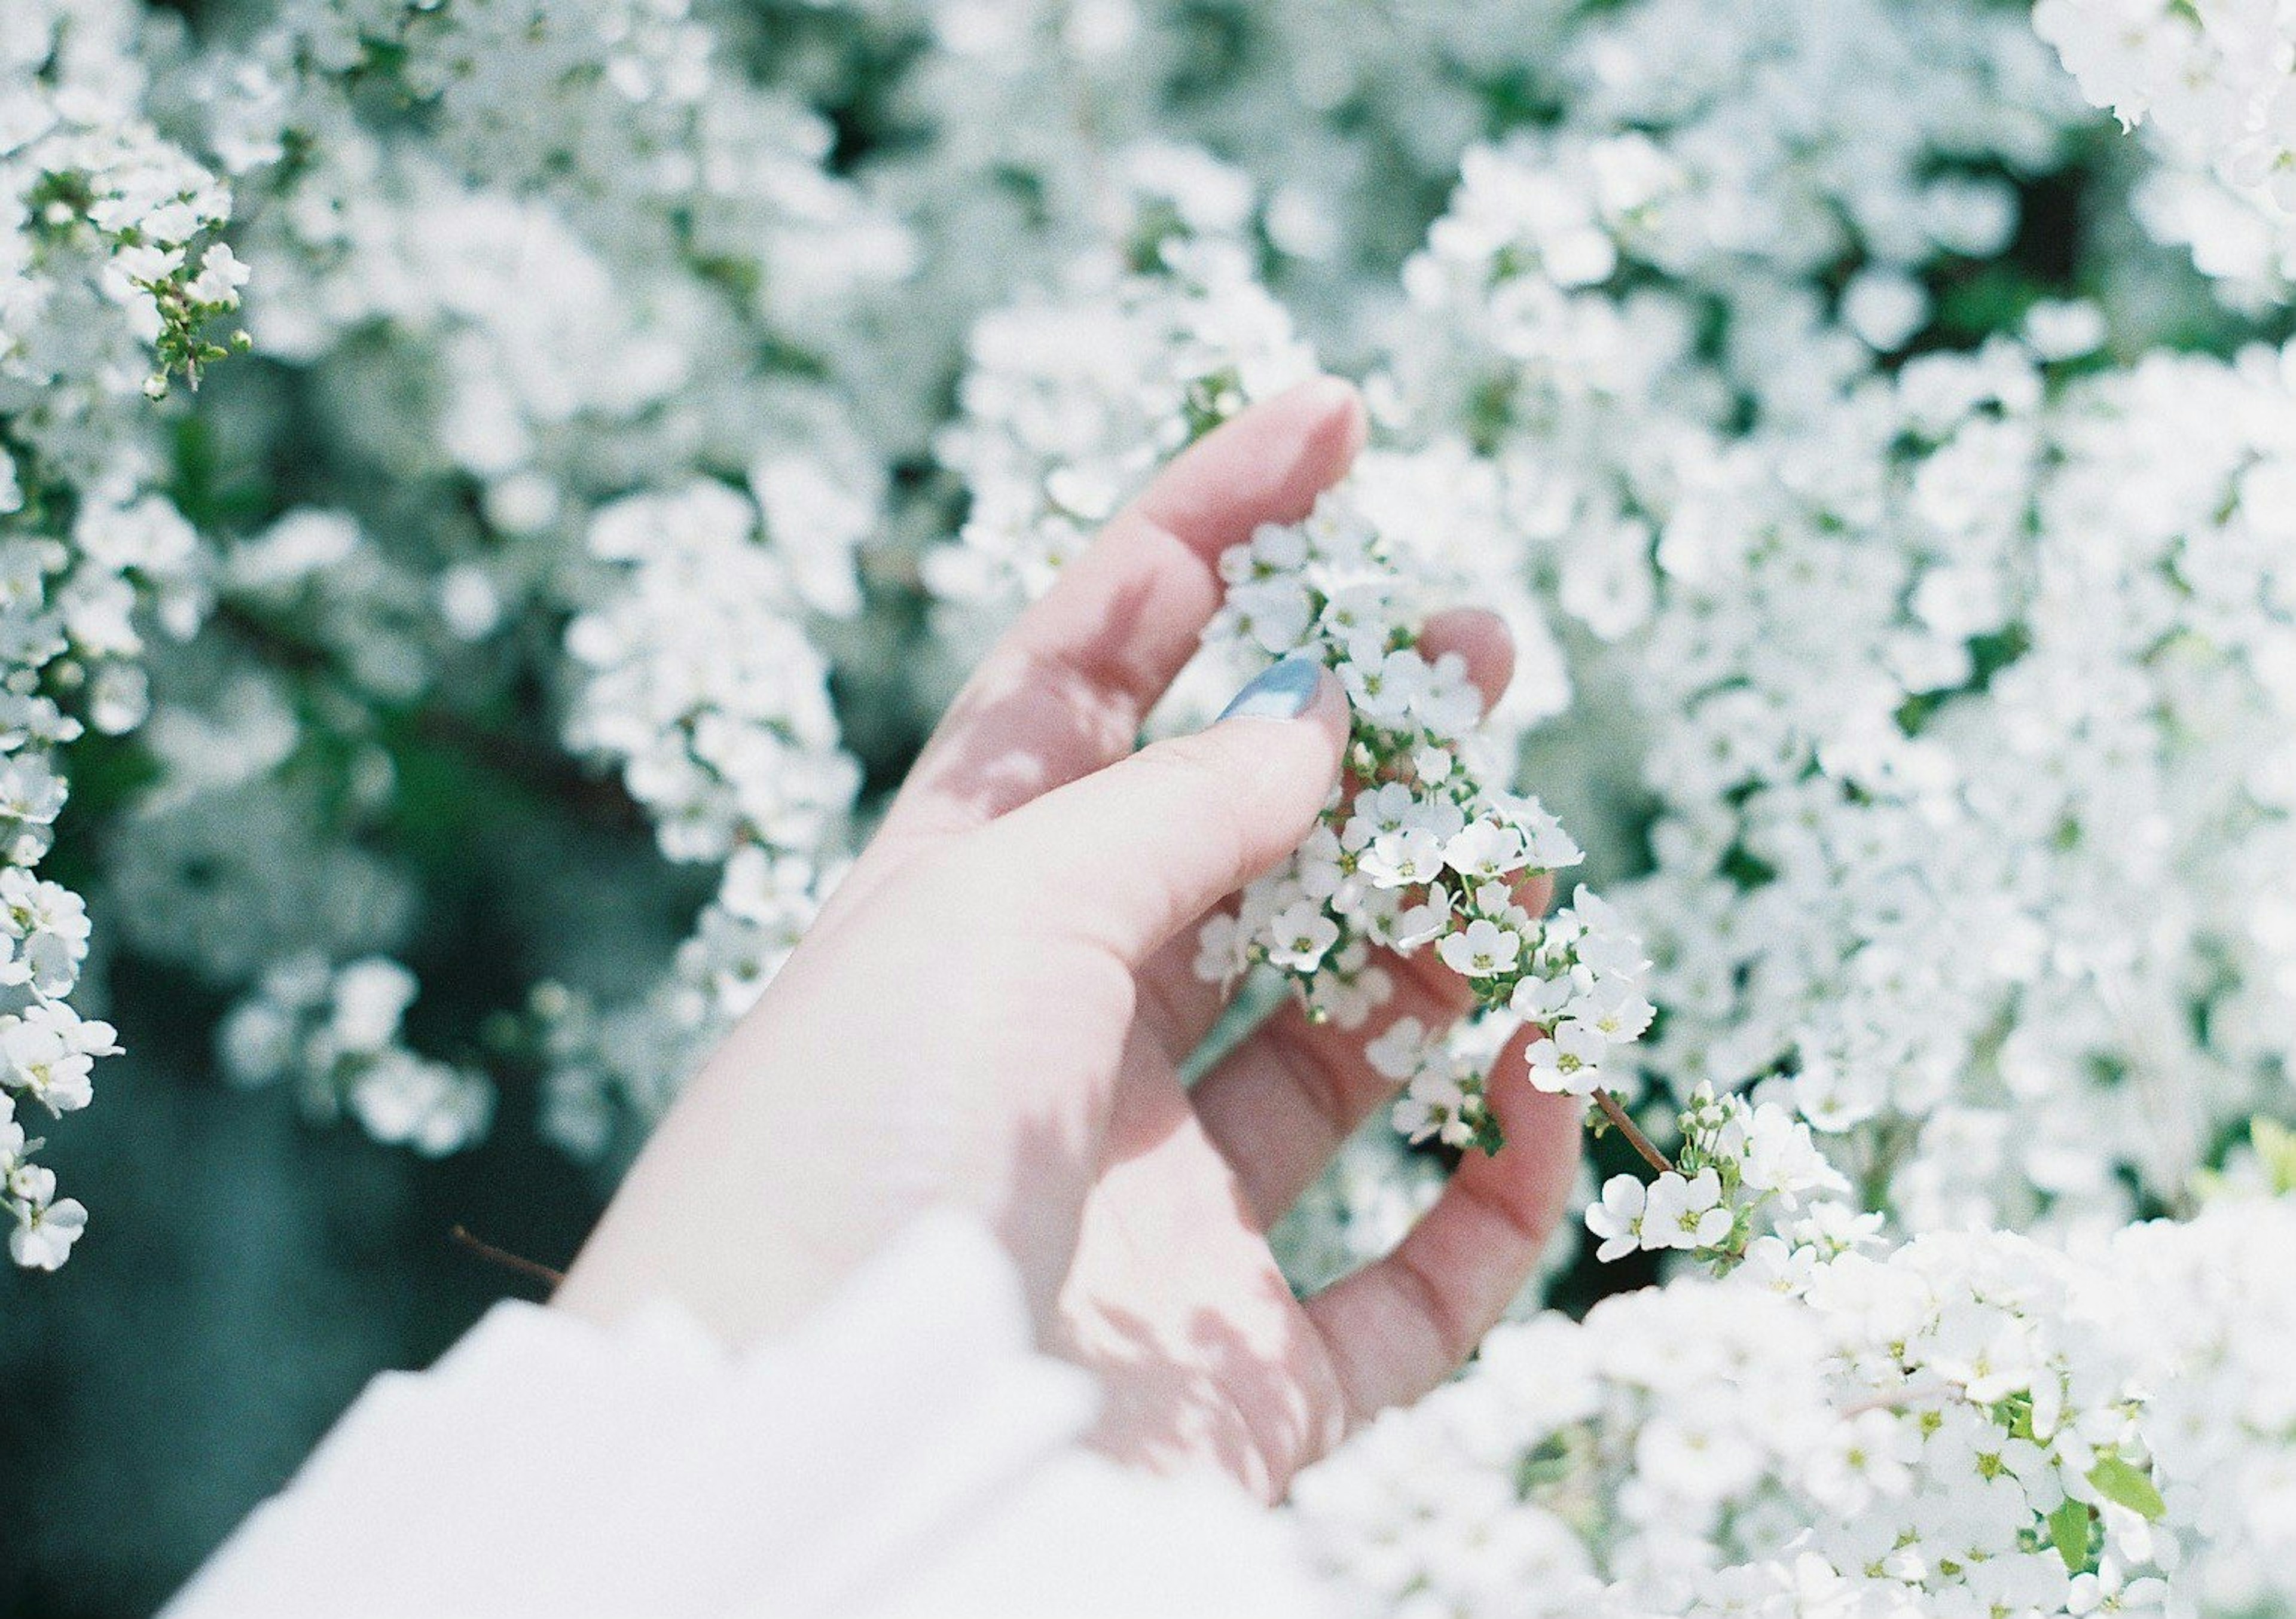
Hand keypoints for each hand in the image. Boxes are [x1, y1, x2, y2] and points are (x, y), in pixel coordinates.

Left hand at [553, 380, 1581, 1499]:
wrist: (820, 1456)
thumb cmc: (852, 1147)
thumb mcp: (995, 911)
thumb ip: (1175, 805)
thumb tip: (1320, 711)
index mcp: (956, 914)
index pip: (1082, 679)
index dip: (1201, 538)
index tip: (1330, 428)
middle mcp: (1057, 1048)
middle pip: (1240, 854)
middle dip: (1363, 741)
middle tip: (1483, 649)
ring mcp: (1158, 1207)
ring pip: (1348, 1045)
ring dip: (1449, 942)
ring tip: (1519, 867)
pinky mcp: (1246, 1369)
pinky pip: (1419, 1273)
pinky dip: (1504, 1181)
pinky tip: (1543, 1075)